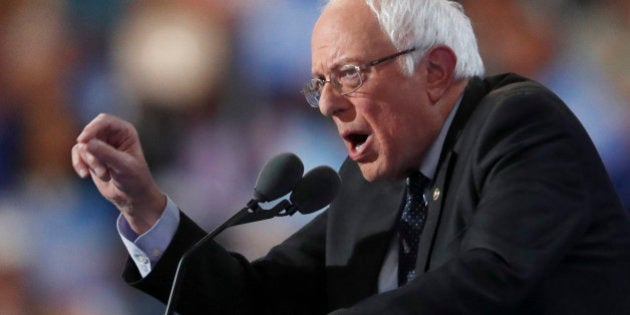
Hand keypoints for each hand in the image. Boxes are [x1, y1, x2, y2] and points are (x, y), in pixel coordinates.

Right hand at [71, 113, 165, 233]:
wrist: (132, 197)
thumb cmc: (135, 179)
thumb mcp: (123, 167)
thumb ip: (106, 154)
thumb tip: (85, 143)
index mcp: (125, 131)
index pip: (104, 121)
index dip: (92, 128)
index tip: (83, 140)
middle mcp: (112, 135)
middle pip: (90, 133)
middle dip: (92, 153)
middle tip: (101, 170)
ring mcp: (100, 145)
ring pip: (82, 146)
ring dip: (90, 162)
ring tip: (104, 175)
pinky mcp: (91, 156)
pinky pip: (77, 154)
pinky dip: (79, 164)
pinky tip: (84, 175)